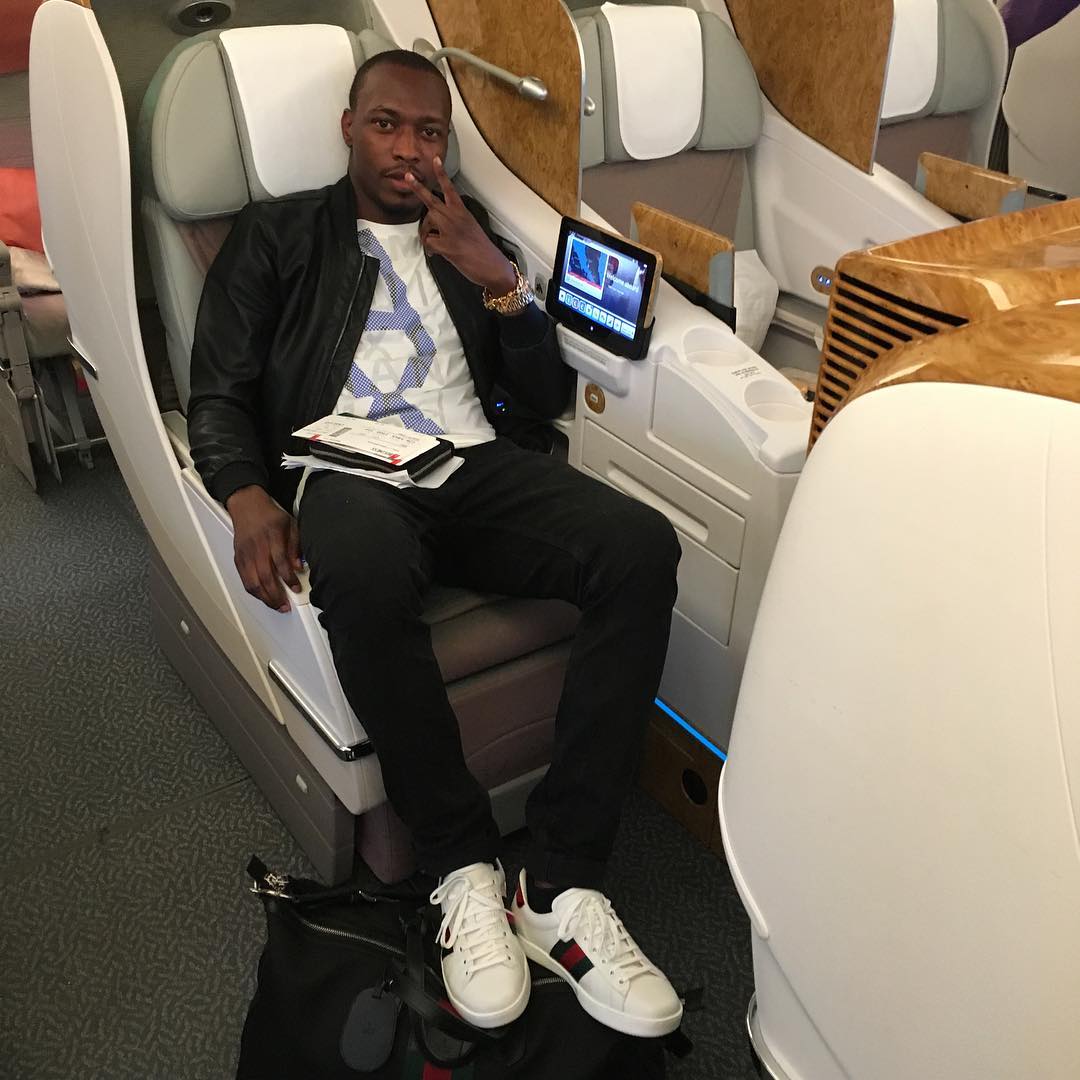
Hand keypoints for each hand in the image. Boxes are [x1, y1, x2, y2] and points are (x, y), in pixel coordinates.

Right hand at [225, 485, 302, 612]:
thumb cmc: (269, 514)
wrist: (246, 504)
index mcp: (271, 535)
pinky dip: (254, 591)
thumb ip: (296, 545)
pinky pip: (244, 579)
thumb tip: (298, 566)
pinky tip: (263, 597)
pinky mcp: (238, 558)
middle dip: (276, 595)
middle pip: (264, 576)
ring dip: (264, 597)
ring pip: (252, 582)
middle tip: (286, 605)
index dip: (288, 578)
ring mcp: (245, 553)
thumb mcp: (290, 523)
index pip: (280, 561)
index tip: (296, 587)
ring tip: (276, 605)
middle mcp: (256, 546)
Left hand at [408, 157, 517, 296]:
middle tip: (407, 176)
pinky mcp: (446, 246)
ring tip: (435, 245)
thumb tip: (438, 228)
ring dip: (427, 233)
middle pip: (431, 200)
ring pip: (427, 223)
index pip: (450, 188)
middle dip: (417, 188)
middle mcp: (455, 218)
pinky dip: (431, 250)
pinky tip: (438, 254)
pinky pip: (429, 243)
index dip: (441, 174)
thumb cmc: (482, 249)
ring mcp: (449, 231)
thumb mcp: (470, 229)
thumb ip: (454, 223)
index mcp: (462, 212)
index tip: (435, 160)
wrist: (492, 265)